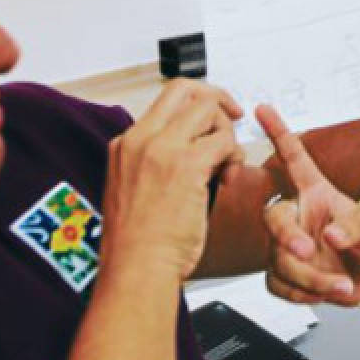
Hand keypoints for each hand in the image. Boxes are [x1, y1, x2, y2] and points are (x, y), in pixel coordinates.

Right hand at [100, 79, 244, 283]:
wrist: (136, 270)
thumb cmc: (138, 245)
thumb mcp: (133, 191)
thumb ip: (157, 163)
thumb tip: (196, 149)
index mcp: (125, 145)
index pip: (165, 101)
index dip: (195, 102)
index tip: (214, 114)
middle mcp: (140, 139)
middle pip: (185, 89)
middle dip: (217, 99)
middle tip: (234, 117)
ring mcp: (161, 149)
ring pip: (207, 110)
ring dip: (227, 134)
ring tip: (226, 164)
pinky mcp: (185, 165)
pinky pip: (223, 141)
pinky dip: (233, 155)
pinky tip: (227, 176)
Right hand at [259, 105, 359, 305]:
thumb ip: (354, 228)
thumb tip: (330, 236)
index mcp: (316, 193)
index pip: (294, 158)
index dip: (279, 133)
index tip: (264, 109)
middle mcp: (297, 215)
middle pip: (272, 217)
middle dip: (287, 237)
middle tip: (308, 252)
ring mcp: (286, 246)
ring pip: (278, 260)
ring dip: (310, 278)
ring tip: (342, 286)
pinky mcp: (282, 273)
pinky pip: (277, 284)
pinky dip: (301, 294)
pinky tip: (322, 294)